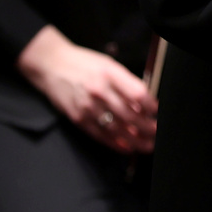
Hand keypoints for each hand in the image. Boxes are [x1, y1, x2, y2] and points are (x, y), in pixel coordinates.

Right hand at [17, 26, 156, 153]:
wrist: (52, 66)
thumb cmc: (83, 63)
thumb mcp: (108, 64)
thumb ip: (125, 81)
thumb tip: (144, 101)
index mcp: (110, 73)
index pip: (137, 93)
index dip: (151, 106)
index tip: (158, 112)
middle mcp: (99, 91)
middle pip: (129, 114)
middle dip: (147, 127)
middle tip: (157, 133)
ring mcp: (87, 106)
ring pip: (116, 128)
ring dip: (134, 140)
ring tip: (147, 145)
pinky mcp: (78, 118)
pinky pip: (99, 134)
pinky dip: (114, 143)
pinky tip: (126, 147)